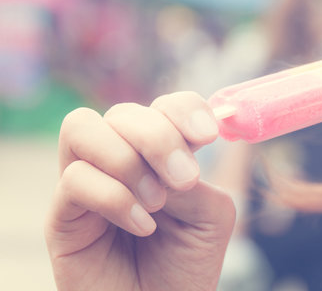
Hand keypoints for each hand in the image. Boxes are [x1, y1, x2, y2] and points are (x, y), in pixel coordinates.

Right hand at [45, 92, 235, 289]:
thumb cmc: (186, 263)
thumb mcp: (210, 215)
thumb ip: (194, 174)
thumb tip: (172, 152)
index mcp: (158, 154)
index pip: (164, 106)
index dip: (184, 109)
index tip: (207, 136)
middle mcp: (120, 160)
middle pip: (123, 112)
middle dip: (159, 138)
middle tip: (184, 180)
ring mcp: (88, 183)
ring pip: (83, 127)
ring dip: (127, 160)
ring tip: (157, 202)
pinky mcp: (63, 215)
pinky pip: (75, 179)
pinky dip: (115, 198)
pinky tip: (142, 226)